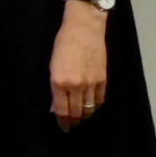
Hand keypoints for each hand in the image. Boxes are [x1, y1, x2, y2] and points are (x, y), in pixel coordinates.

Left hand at [49, 4, 109, 129]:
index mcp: (59, 82)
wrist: (84, 29)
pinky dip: (95, 106)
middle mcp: (76, 86)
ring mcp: (91, 83)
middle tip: (70, 125)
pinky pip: (100, 100)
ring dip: (84, 115)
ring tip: (80, 118)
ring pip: (89, 108)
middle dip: (73, 121)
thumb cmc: (63, 43)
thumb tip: (56, 105)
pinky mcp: (103, 80)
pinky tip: (91, 107)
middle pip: (76, 112)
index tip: (63, 127)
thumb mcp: (52, 65)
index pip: (62, 110)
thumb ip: (55, 86)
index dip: (62, 121)